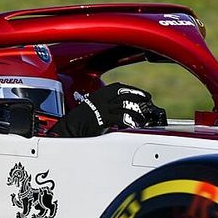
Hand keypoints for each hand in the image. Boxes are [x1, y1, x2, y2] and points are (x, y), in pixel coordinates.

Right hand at [51, 83, 165, 136]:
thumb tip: (121, 110)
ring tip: (143, 118)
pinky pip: (120, 118)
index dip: (133, 90)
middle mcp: (101, 99)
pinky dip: (129, 121)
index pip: (119, 88)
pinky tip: (133, 125)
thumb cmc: (79, 122)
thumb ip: (105, 107)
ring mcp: (101, 109)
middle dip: (139, 97)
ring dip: (137, 112)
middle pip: (125, 95)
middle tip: (148, 103)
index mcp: (98, 94)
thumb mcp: (92, 109)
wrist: (68, 130)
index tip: (143, 95)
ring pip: (125, 106)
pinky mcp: (102, 119)